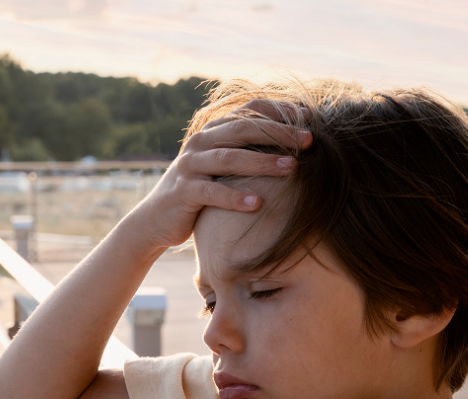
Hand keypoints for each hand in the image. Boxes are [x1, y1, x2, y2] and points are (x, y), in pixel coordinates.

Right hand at [128, 100, 312, 251]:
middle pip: (243, 129)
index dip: (280, 112)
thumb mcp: (223, 169)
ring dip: (262, 162)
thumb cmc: (201, 193)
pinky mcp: (183, 192)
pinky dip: (235, 197)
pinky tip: (257, 204)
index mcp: (214, 131)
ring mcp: (190, 165)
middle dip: (279, 133)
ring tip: (292, 168)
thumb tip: (294, 145)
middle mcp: (201, 142)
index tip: (310, 118)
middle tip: (310, 141)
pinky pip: (212, 192)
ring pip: (229, 158)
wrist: (157, 219)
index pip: (249, 111)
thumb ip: (248, 153)